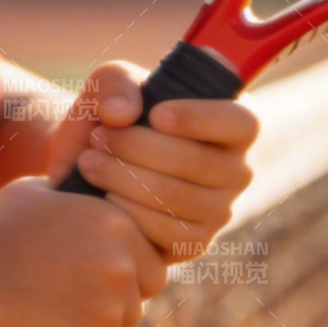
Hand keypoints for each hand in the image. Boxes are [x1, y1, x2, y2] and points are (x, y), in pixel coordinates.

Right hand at [0, 176, 167, 326]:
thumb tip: (76, 195)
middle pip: (138, 303)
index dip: (125, 277)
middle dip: (112, 309)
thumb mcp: (34, 193)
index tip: (92, 282)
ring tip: (43, 324)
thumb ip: (70, 198)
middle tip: (69, 307)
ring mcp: (109, 308)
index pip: (152, 264)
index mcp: (117, 225)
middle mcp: (123, 264)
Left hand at [45, 59, 259, 264]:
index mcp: (232, 124)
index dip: (201, 119)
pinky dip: (130, 214)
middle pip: (199, 162)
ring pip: (179, 198)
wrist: (86, 166)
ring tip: (90, 163)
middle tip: (97, 137)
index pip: (241, 123)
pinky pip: (169, 234)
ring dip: (125, 179)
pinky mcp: (195, 242)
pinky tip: (103, 198)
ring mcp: (219, 210)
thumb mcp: (109, 85)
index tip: (156, 115)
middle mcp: (236, 170)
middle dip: (139, 148)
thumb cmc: (110, 117)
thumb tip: (122, 114)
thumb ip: (116, 84)